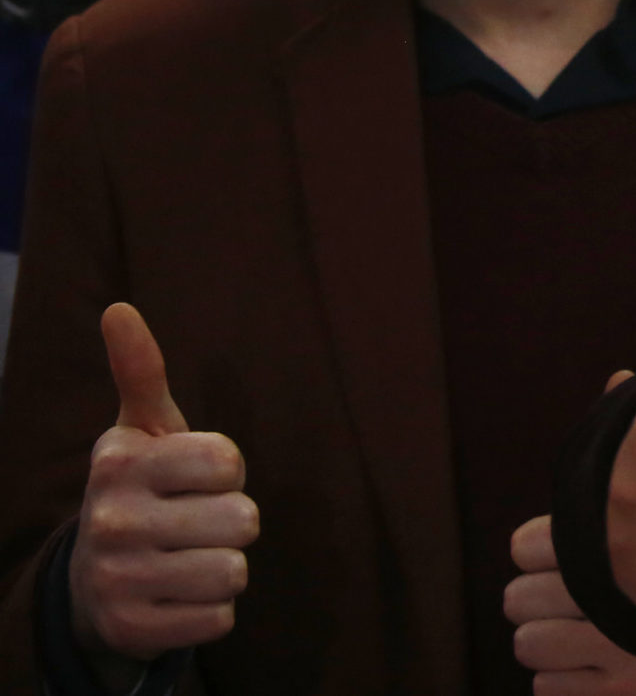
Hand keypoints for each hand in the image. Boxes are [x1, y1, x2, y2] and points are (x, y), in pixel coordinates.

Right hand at [68, 304, 258, 663]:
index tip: (194, 478)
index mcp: (119, 462)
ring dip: (223, 567)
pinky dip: (210, 611)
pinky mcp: (130, 629)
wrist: (92, 581)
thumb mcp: (142, 430)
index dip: (227, 472)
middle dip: (230, 522)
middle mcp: (110, 520)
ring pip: (234, 572)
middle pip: (242, 520)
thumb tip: (119, 309)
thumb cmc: (142, 490)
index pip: (229, 461)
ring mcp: (115, 579)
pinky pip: (220, 619)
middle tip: (191, 524)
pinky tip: (176, 596)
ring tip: (186, 558)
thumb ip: (141, 371)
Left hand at [510, 513, 635, 694]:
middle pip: (520, 597)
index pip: (530, 546)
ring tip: (579, 641)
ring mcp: (630, 649)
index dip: (536, 555)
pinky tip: (594, 671)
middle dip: (533, 604)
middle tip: (564, 607)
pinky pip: (546, 686)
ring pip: (529, 643)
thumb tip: (528, 545)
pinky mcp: (627, 693)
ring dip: (546, 646)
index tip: (556, 561)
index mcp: (635, 545)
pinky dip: (563, 683)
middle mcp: (633, 592)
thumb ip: (601, 538)